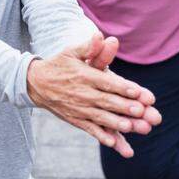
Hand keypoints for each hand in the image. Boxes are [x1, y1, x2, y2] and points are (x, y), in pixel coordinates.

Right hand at [27, 33, 161, 157]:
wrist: (36, 83)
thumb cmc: (59, 64)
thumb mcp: (71, 51)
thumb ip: (89, 47)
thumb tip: (99, 35)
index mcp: (84, 75)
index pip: (106, 82)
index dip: (123, 87)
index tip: (138, 92)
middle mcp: (82, 93)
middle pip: (106, 101)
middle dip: (124, 107)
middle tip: (142, 111)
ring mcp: (78, 108)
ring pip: (100, 117)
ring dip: (116, 123)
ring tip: (131, 127)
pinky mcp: (75, 119)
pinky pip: (89, 129)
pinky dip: (100, 135)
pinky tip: (112, 142)